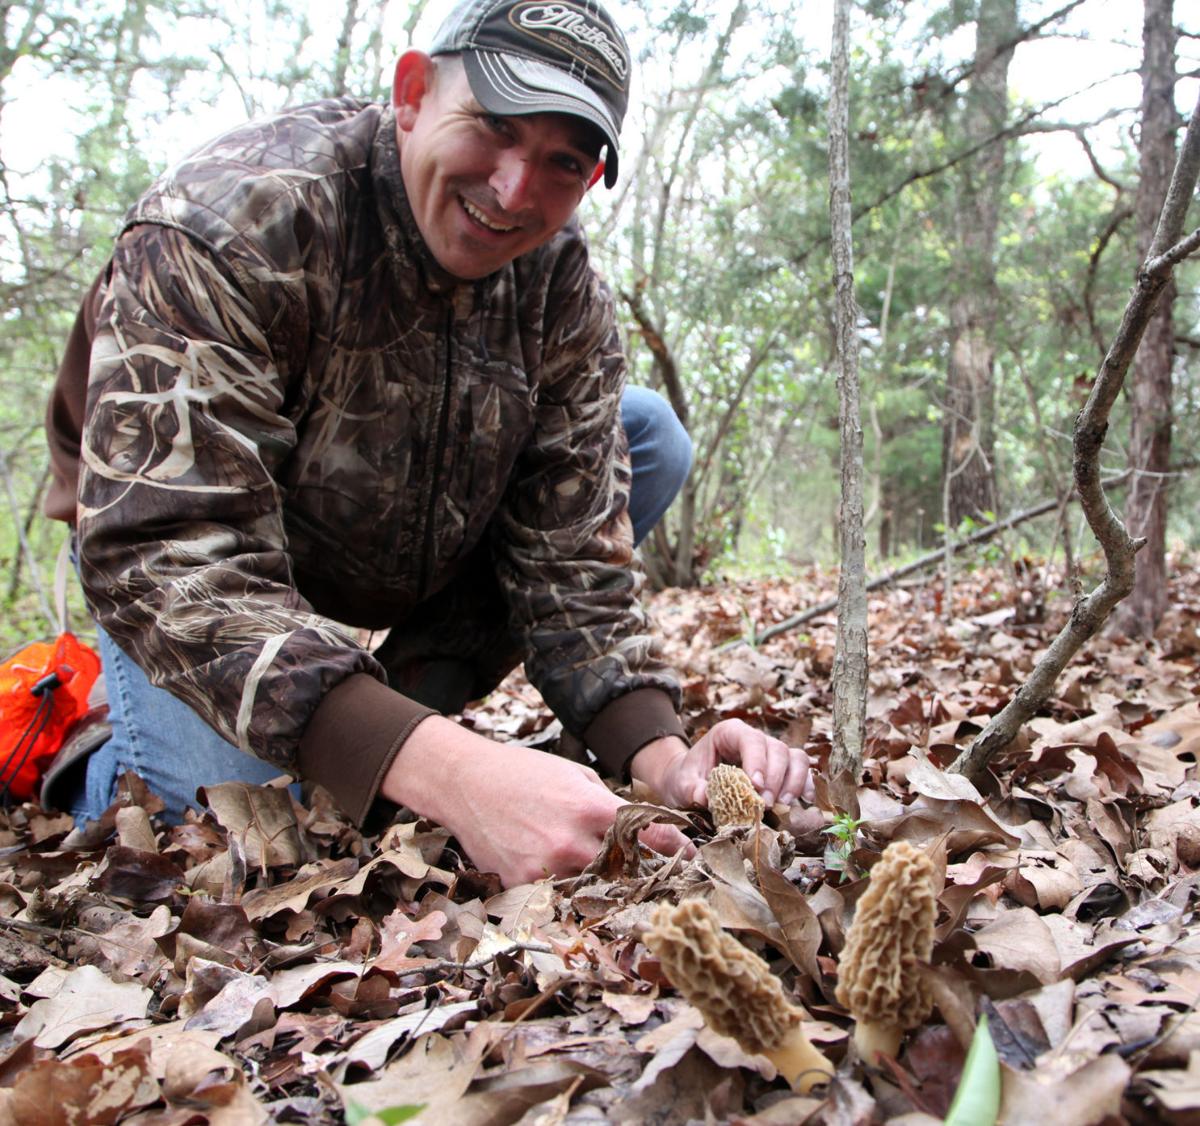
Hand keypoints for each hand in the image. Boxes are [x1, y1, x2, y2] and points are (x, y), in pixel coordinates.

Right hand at [380, 716, 692, 886]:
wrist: (467, 782)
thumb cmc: (524, 773)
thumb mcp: (576, 776)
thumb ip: (608, 804)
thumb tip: (640, 825)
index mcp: (590, 808)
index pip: (646, 834)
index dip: (674, 846)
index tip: (692, 857)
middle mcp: (571, 842)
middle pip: (623, 870)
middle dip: (641, 872)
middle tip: (658, 878)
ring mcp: (546, 868)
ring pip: (591, 889)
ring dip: (603, 885)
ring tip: (611, 882)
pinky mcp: (522, 885)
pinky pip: (557, 896)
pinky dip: (566, 891)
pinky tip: (565, 880)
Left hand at [630, 718, 815, 810]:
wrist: (690, 782)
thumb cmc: (687, 777)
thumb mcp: (682, 783)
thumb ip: (692, 789)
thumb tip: (705, 798)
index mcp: (729, 732)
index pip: (750, 739)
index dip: (757, 761)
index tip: (756, 786)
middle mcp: (754, 739)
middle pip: (777, 749)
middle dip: (775, 778)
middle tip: (765, 804)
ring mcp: (770, 753)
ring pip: (794, 757)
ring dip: (793, 782)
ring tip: (782, 804)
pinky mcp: (780, 769)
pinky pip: (801, 771)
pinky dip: (805, 785)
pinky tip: (804, 801)